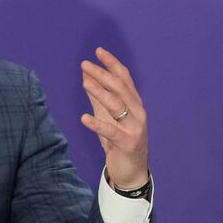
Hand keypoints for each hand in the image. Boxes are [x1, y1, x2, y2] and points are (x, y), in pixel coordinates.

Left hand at [80, 48, 148, 188]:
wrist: (131, 171)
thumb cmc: (119, 141)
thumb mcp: (107, 116)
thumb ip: (98, 97)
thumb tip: (87, 76)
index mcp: (134, 104)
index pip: (124, 79)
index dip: (112, 64)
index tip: (98, 51)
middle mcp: (138, 112)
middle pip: (120, 88)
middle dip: (103, 74)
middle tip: (85, 64)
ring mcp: (135, 128)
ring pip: (117, 105)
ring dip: (100, 92)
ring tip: (85, 82)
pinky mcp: (129, 143)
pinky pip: (112, 131)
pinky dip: (98, 124)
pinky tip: (84, 118)